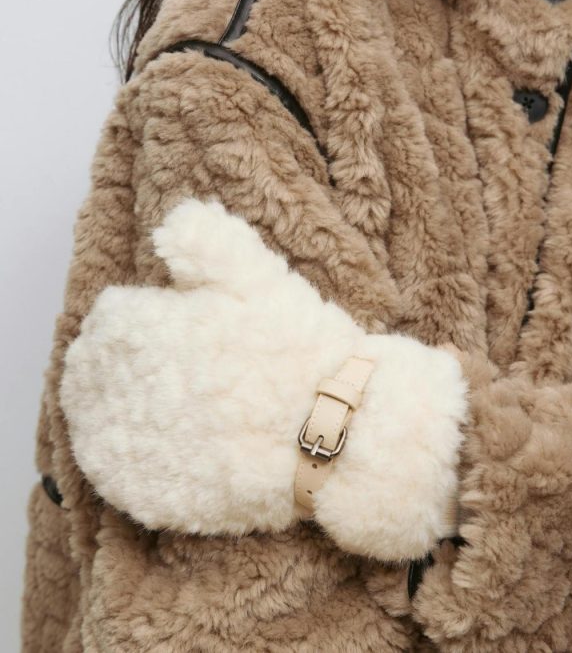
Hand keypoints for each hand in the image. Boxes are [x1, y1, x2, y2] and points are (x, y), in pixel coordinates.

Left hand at [60, 196, 468, 561]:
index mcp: (145, 330)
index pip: (110, 314)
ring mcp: (134, 446)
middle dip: (113, 357)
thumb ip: (208, 241)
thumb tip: (169, 222)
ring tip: (136, 398)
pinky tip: (140, 443)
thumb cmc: (302, 351)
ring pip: (88, 418)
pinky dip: (113, 453)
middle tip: (146, 359)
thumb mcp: (261, 278)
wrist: (337, 437)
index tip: (156, 317)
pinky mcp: (149, 494)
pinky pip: (106, 470)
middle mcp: (126, 388)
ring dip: (102, 403)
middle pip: (91, 367)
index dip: (135, 313)